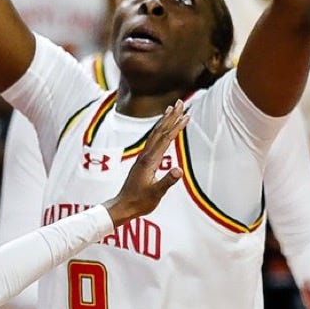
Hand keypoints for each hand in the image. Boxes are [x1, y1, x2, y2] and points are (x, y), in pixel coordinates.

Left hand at [105, 101, 185, 224]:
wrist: (123, 206)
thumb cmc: (140, 202)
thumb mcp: (156, 193)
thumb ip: (167, 181)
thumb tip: (179, 170)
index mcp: (150, 160)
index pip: (166, 139)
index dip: (176, 126)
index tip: (186, 115)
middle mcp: (146, 155)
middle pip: (160, 131)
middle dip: (171, 116)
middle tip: (180, 102)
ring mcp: (143, 157)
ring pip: (155, 134)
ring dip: (164, 120)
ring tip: (171, 108)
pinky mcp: (143, 161)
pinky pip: (153, 140)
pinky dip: (159, 130)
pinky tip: (162, 129)